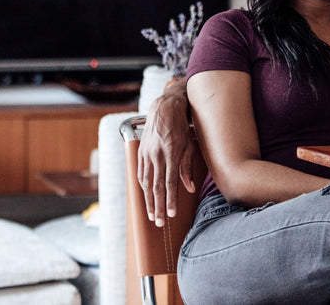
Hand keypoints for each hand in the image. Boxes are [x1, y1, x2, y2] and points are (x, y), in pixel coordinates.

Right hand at [137, 76, 195, 226]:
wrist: (164, 108)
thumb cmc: (181, 127)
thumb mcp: (188, 145)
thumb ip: (187, 168)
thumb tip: (189, 188)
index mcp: (170, 154)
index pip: (170, 183)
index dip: (170, 200)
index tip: (170, 214)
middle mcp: (156, 155)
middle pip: (156, 186)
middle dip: (157, 206)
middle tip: (159, 222)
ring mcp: (146, 153)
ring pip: (146, 182)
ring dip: (148, 200)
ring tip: (151, 215)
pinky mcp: (141, 152)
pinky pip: (140, 173)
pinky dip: (143, 187)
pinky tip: (146, 197)